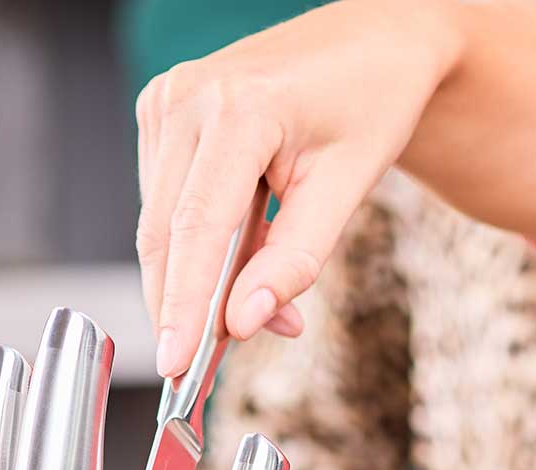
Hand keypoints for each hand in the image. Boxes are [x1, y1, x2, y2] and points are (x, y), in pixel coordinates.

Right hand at [137, 0, 460, 376]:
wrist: (373, 37)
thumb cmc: (371, 98)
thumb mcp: (347, 185)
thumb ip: (293, 259)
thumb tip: (240, 324)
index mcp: (240, 105)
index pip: (198, 229)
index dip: (184, 305)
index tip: (176, 366)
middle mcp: (189, 97)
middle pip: (166, 236)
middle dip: (189, 306)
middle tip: (214, 364)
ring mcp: (167, 100)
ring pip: (162, 229)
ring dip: (202, 280)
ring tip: (264, 291)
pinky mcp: (161, 113)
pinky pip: (166, 205)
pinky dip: (199, 247)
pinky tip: (246, 247)